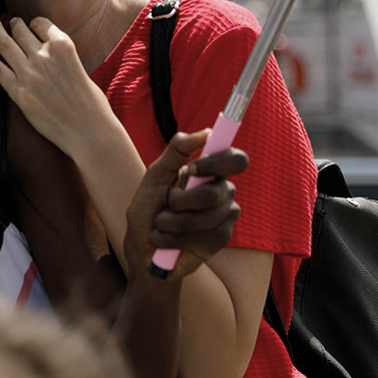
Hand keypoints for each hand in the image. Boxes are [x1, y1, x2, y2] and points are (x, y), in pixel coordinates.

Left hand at [0, 17, 115, 160]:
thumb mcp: (81, 68)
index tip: (31, 26)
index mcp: (63, 45)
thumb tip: (48, 54)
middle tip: (9, 23)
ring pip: (6, 44)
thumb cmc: (92, 104)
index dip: (34, 24)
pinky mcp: (18, 93)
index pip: (40, 23)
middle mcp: (44, 55)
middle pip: (20, 31)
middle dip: (14, 25)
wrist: (89, 131)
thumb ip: (62, 58)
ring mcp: (29, 73)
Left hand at [124, 131, 246, 281]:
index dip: (217, 162)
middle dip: (182, 201)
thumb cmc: (148, 206)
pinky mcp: (221, 239)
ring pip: (208, 216)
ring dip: (174, 222)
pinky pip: (206, 237)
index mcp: (209, 171)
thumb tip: (206, 132)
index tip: (191, 169)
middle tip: (167, 204)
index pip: (235, 159)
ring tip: (162, 224)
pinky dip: (178, 239)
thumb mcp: (156, 174)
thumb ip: (177, 150)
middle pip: (216, 192)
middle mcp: (222, 191)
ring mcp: (224, 216)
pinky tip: (169, 240)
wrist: (142, 245)